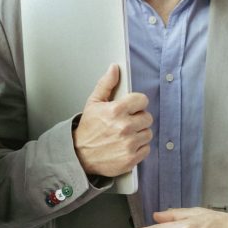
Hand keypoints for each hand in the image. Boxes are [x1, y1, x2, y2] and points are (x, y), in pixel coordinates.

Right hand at [72, 64, 150, 178]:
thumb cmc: (88, 129)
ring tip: (126, 135)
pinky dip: (139, 148)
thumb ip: (106, 84)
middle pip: (148, 117)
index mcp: (116, 110)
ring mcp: (128, 144)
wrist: (79, 155)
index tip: (132, 108)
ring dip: (139, 134)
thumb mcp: (93, 103)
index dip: (138, 103)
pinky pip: (147, 148)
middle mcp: (124, 127)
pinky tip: (127, 146)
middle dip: (138, 119)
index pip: (142, 100)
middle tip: (127, 122)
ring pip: (148, 133)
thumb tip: (114, 68)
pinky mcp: (131, 158)